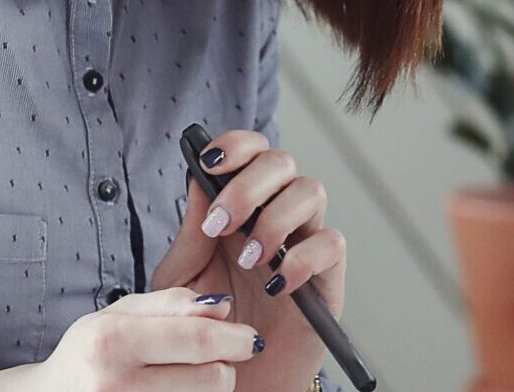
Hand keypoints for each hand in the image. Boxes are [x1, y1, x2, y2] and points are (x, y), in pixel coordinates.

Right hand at [0, 289, 257, 391]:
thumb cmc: (88, 354)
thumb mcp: (118, 314)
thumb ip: (171, 303)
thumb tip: (224, 306)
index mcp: (110, 341)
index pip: (196, 338)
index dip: (234, 338)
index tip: (251, 338)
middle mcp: (115, 383)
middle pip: (212, 378)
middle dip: (223, 366)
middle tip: (216, 360)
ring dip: (208, 389)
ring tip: (181, 379)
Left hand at [151, 130, 346, 389]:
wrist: (228, 380)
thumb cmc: (204, 327)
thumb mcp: (183, 278)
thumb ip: (192, 232)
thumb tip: (199, 180)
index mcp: (241, 207)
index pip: (250, 153)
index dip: (236, 145)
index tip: (209, 163)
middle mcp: (276, 216)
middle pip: (282, 163)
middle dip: (250, 184)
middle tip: (222, 225)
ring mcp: (304, 243)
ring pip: (311, 191)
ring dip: (275, 219)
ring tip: (248, 259)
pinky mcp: (327, 278)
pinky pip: (331, 244)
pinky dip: (303, 258)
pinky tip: (276, 284)